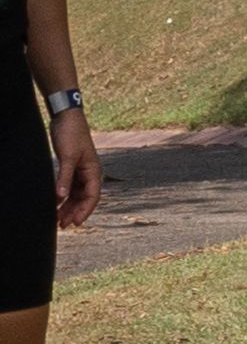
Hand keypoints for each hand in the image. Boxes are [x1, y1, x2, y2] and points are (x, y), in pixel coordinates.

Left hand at [46, 102, 90, 230]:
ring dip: (68, 206)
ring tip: (58, 219)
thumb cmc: (71, 134)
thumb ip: (64, 177)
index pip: (92, 196)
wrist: (66, 117)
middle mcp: (89, 173)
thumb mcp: (67, 157)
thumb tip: (60, 197)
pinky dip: (63, 196)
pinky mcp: (71, 167)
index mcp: (93, 171)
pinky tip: (55, 203)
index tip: (76, 222)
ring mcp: (80, 170)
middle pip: (84, 199)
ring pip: (76, 194)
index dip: (85, 211)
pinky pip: (69, 187)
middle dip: (74, 212)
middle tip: (63, 225)